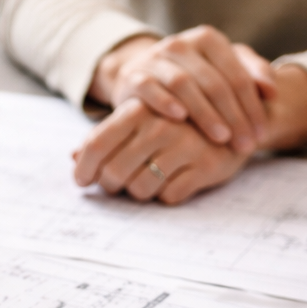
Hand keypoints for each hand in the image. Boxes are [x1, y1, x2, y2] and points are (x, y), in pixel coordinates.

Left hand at [73, 98, 250, 203]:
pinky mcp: (206, 168)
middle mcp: (161, 126)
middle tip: (117, 184)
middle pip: (114, 172)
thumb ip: (106, 135)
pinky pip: (169, 197)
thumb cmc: (175, 124)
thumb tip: (72, 157)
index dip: (83, 168)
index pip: (97, 144)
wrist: (234, 118)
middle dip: (111, 184)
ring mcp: (185, 147)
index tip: (81, 181)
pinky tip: (175, 180)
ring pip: (141, 190)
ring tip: (149, 179)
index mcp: (139, 110)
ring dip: (139, 192)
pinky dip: (166, 195)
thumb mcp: (140, 121)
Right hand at [90, 27, 274, 154]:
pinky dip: (164, 101)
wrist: (142, 77)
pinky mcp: (133, 76)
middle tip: (245, 144)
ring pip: (183, 84)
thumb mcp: (224, 71)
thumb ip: (252, 75)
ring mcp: (155, 58)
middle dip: (233, 115)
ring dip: (204, 113)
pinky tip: (180, 118)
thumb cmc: (193, 79)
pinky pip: (149, 88)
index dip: (252, 106)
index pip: (236, 74)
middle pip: (213, 81)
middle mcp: (181, 44)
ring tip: (221, 138)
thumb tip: (273, 92)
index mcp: (208, 39)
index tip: (261, 135)